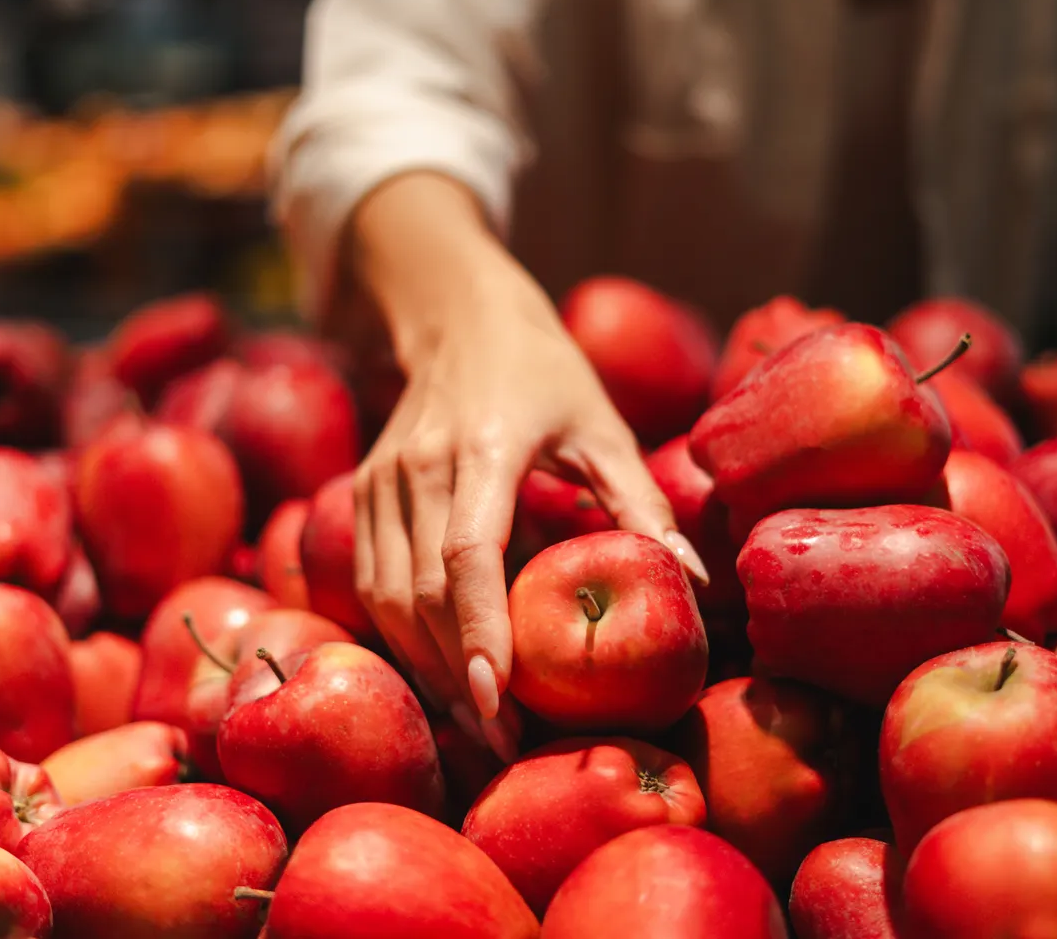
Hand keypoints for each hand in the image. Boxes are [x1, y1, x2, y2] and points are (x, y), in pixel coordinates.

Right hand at [345, 176, 706, 758]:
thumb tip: (695, 584)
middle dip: (459, 673)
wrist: (456, 316)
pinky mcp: (362, 494)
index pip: (466, 553)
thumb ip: (643, 503)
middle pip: (423, 592)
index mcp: (484, 446)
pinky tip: (442, 672)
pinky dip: (403, 638)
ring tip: (477, 721)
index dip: (479, 630)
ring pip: (388, 598)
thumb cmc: (544, 371)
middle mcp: (419, 466)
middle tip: (503, 739)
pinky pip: (373, 584)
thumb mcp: (602, 425)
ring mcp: (380, 482)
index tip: (498, 697)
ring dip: (427, 666)